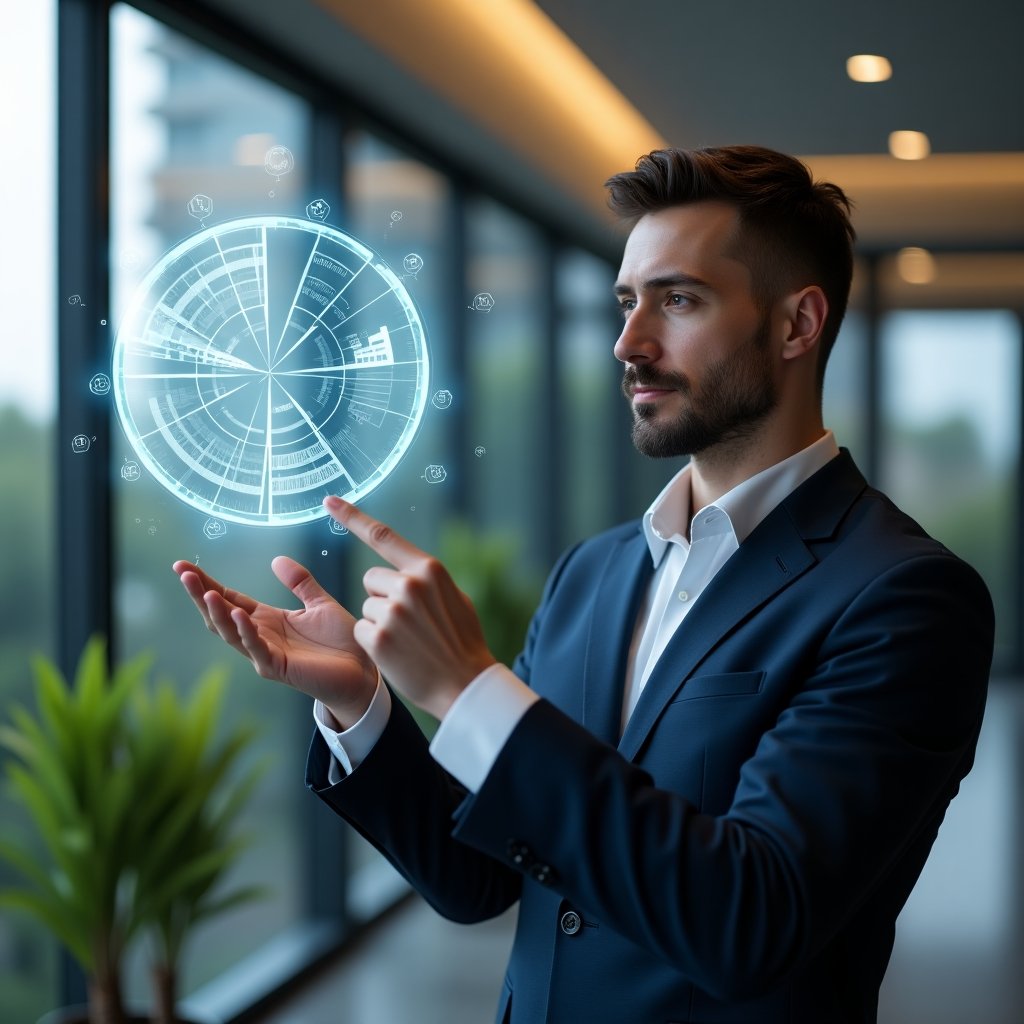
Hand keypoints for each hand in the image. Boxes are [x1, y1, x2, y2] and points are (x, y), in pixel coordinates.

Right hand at [172, 555, 377, 727]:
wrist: (362, 670)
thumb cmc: (340, 641)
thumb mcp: (319, 603)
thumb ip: (300, 582)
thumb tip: (276, 559)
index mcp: (267, 619)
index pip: (229, 598)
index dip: (206, 582)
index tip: (183, 565)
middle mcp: (260, 635)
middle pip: (221, 613)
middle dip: (200, 593)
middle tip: (182, 572)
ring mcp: (265, 653)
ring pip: (231, 633)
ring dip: (216, 612)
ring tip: (205, 592)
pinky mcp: (278, 667)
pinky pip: (256, 648)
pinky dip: (245, 632)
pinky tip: (237, 614)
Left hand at [324, 496, 496, 719]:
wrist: (465, 684)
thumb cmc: (462, 641)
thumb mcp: (456, 598)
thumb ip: (428, 580)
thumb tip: (409, 570)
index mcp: (428, 569)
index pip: (383, 536)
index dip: (352, 517)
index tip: (329, 501)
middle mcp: (409, 584)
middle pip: (372, 579)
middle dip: (383, 596)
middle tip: (409, 622)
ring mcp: (392, 611)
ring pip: (366, 606)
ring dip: (380, 622)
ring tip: (408, 640)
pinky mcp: (378, 638)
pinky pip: (361, 630)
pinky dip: (374, 643)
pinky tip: (397, 653)